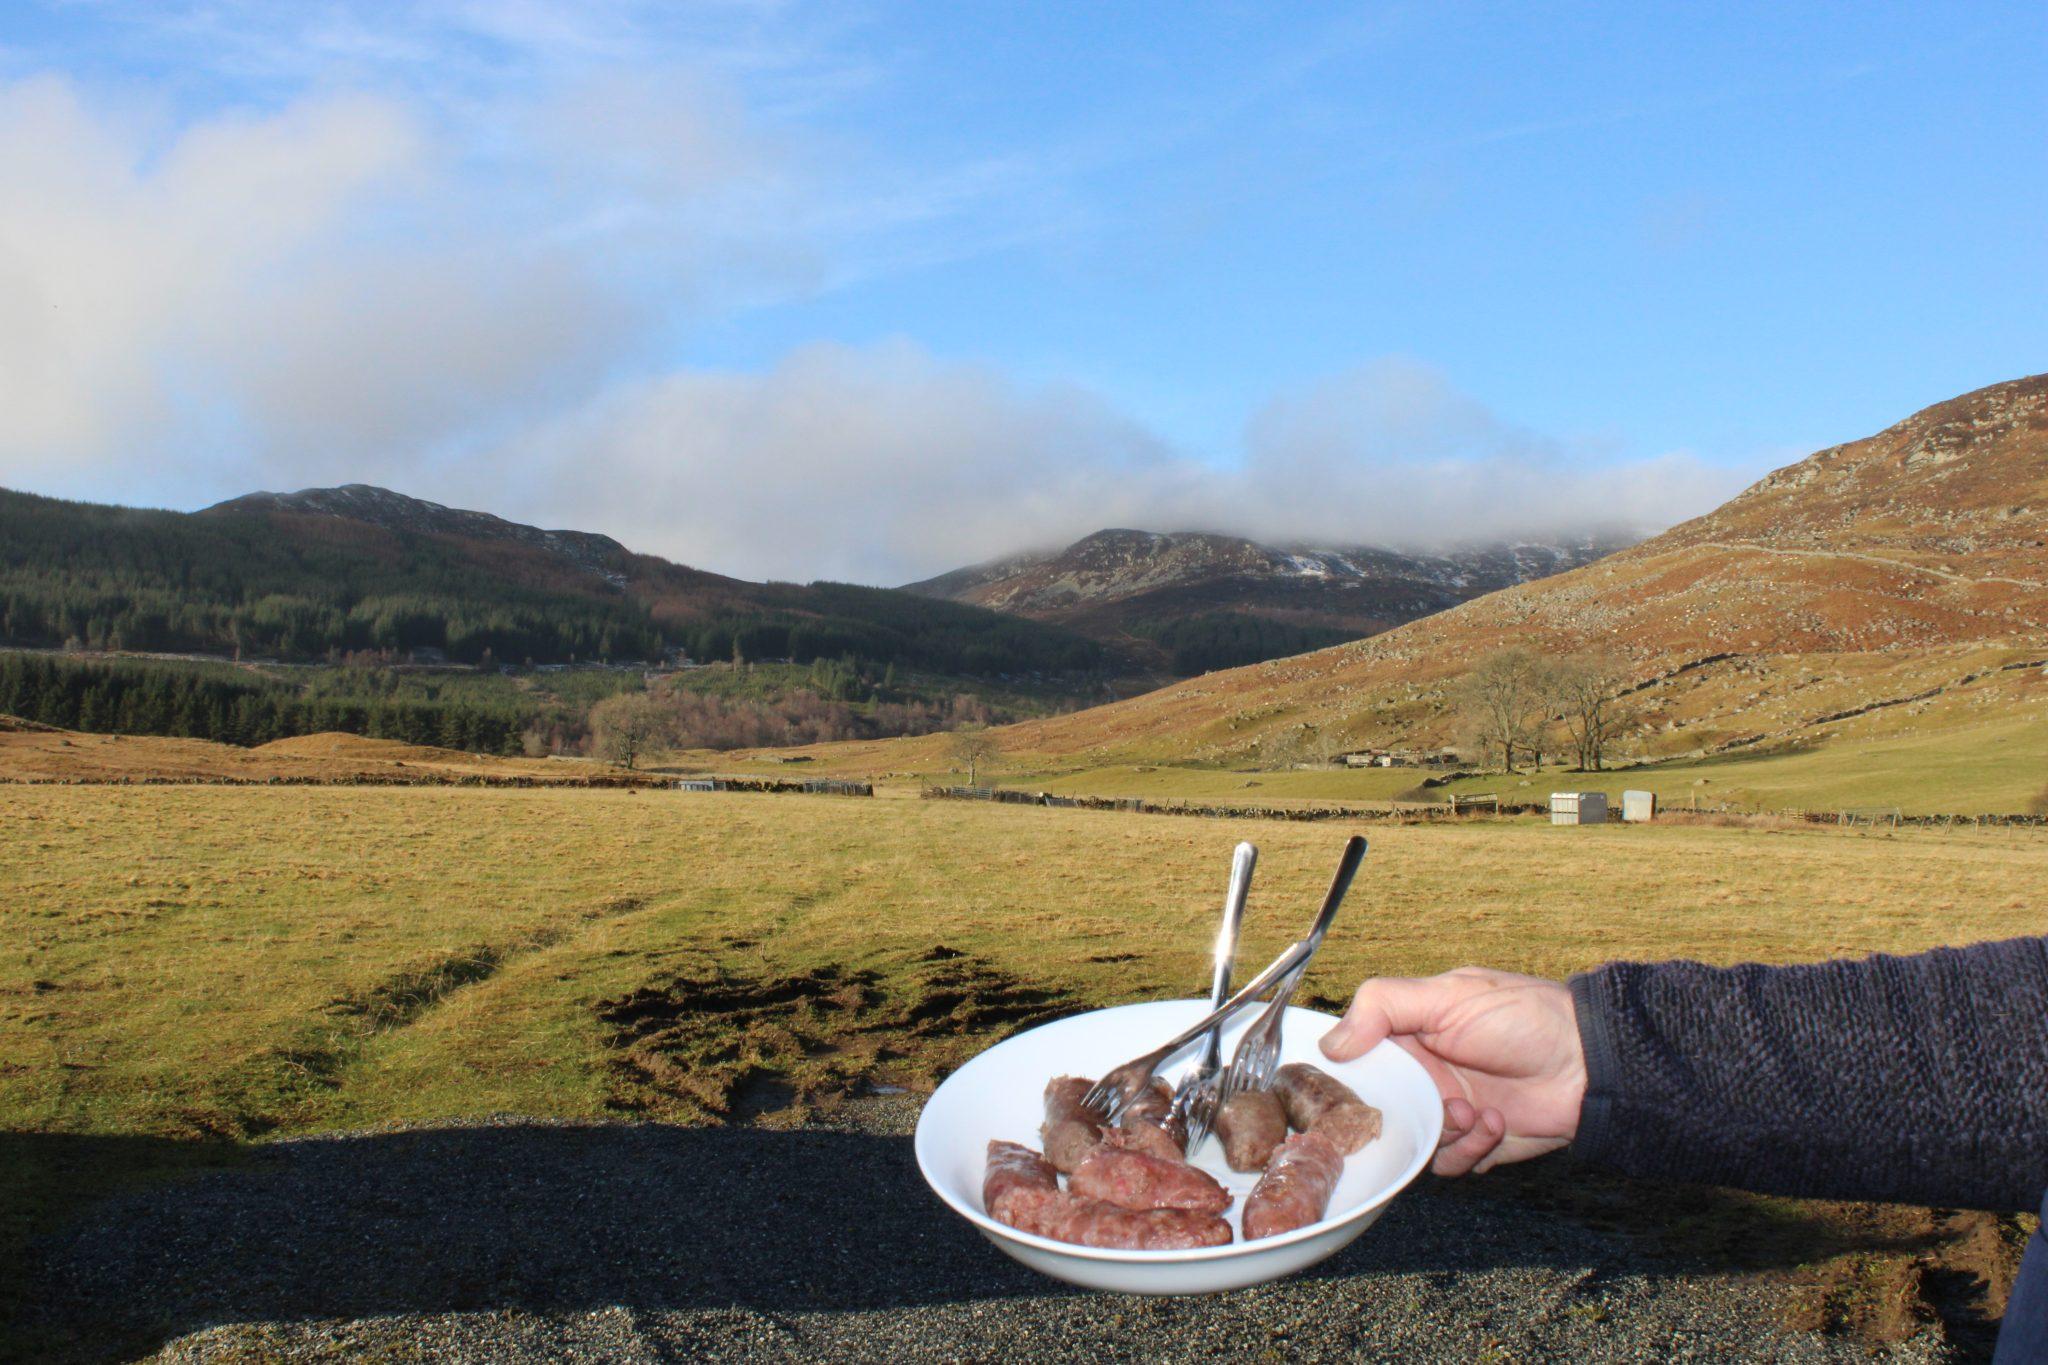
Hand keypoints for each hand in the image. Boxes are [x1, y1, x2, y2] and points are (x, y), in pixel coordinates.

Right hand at [1321, 967, 1585, 1176]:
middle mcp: (1424, 1073)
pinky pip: (1448, 1163)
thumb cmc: (1524, 1017)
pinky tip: (1494, 1122)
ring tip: (1471, 1110)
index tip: (1345, 1085)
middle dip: (1395, 1113)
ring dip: (1440, 1131)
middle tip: (1416, 1105)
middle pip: (1378, 1107)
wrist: (1590, 1065)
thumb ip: (1383, 1006)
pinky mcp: (1474, 1143)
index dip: (1346, 1073)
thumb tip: (1331, 1042)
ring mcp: (1447, 1110)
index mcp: (1409, 1032)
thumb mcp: (1448, 995)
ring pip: (1412, 1140)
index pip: (1356, 1057)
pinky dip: (1468, 1148)